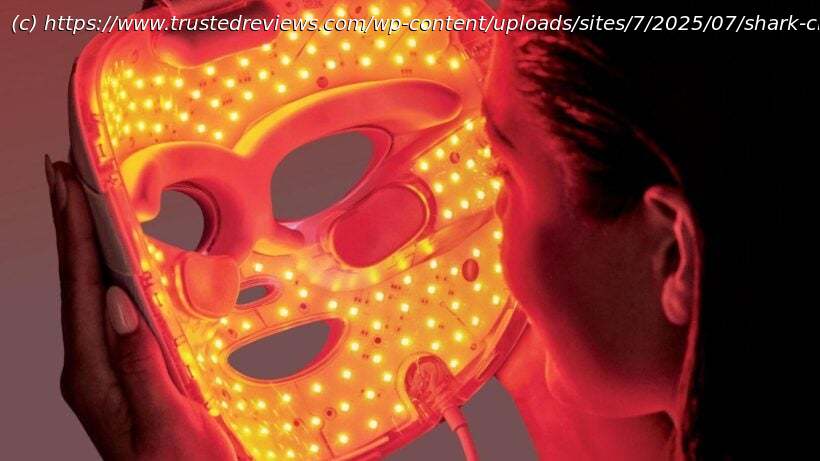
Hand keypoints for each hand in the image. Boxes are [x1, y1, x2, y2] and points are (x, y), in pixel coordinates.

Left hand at [46, 156, 235, 459]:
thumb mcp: (165, 425)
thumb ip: (139, 367)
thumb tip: (117, 304)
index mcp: (93, 377)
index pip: (79, 290)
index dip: (73, 233)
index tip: (67, 185)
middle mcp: (91, 367)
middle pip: (75, 281)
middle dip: (67, 224)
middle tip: (62, 174)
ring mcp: (107, 368)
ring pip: (91, 291)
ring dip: (84, 242)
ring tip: (81, 202)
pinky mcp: (129, 370)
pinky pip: (112, 308)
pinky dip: (108, 271)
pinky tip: (115, 259)